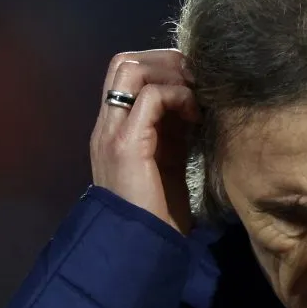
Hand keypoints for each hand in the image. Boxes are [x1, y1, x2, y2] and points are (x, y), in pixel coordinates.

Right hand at [90, 49, 199, 233]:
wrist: (142, 246)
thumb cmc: (159, 212)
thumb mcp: (170, 160)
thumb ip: (175, 130)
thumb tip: (198, 101)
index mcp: (117, 128)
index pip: (128, 74)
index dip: (163, 68)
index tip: (195, 83)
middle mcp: (108, 125)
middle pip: (124, 62)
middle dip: (165, 61)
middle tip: (197, 79)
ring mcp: (112, 132)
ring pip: (131, 69)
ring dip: (170, 74)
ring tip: (196, 94)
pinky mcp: (126, 144)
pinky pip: (149, 97)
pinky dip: (176, 96)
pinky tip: (195, 115)